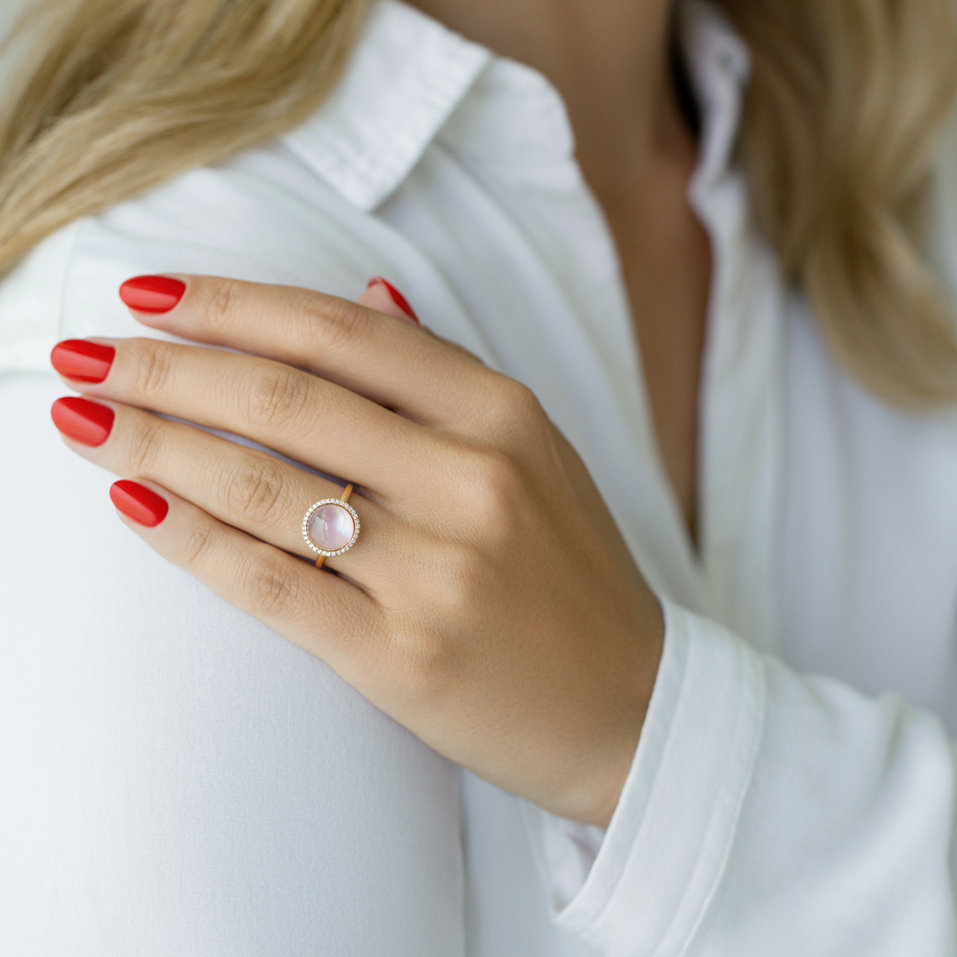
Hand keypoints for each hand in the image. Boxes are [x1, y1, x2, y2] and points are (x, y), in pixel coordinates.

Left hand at [48, 273, 664, 828]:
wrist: (633, 705)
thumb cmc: (574, 574)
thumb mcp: (536, 451)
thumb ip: (445, 373)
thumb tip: (367, 288)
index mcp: (503, 415)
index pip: (341, 333)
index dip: (233, 304)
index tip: (150, 295)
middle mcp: (472, 479)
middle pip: (285, 398)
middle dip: (165, 368)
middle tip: (82, 354)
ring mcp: (439, 570)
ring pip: (263, 484)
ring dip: (153, 444)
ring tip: (80, 420)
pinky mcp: (404, 656)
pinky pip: (273, 584)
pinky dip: (190, 540)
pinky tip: (130, 504)